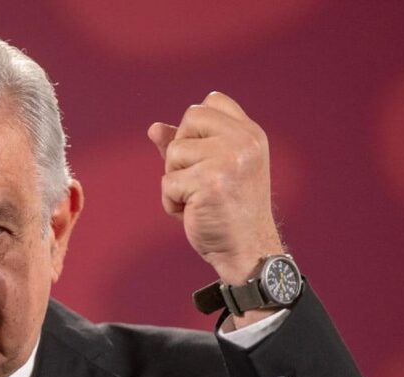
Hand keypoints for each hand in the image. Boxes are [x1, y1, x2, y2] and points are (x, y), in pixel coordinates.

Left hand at [148, 92, 282, 286]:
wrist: (246, 249)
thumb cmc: (228, 210)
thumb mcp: (214, 169)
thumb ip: (188, 145)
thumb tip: (153, 128)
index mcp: (250, 134)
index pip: (212, 100)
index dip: (196, 126)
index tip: (204, 155)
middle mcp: (244, 142)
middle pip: (190, 117)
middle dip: (181, 150)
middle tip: (200, 178)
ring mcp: (229, 160)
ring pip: (174, 152)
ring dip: (175, 180)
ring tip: (198, 198)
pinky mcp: (210, 182)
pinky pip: (168, 183)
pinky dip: (172, 202)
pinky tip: (193, 213)